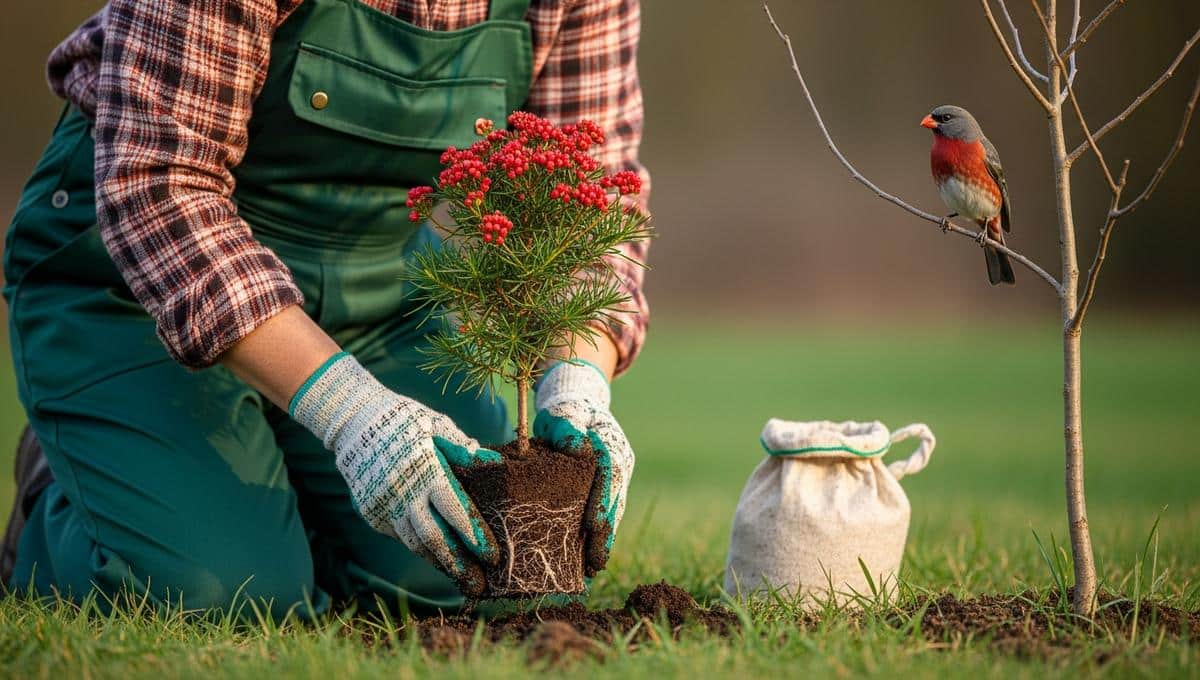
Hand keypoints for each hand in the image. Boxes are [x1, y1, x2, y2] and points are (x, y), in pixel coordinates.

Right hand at [289, 352, 497, 595]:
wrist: (352, 420)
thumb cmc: (403, 419)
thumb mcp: (435, 425)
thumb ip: (463, 449)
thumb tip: (495, 464)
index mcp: (426, 471)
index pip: (455, 510)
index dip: (474, 536)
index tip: (492, 556)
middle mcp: (404, 494)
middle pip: (435, 538)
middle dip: (459, 564)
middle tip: (479, 586)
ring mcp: (384, 506)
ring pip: (415, 543)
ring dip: (439, 563)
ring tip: (460, 578)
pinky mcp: (371, 513)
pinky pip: (399, 535)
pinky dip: (418, 546)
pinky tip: (436, 556)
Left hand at [533, 360, 632, 575]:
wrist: (579, 403)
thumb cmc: (564, 411)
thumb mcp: (561, 414)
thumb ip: (566, 428)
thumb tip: (576, 449)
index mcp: (609, 440)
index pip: (609, 472)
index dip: (603, 500)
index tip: (593, 526)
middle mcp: (621, 459)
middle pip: (616, 498)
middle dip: (607, 531)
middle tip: (595, 561)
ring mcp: (620, 474)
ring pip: (616, 509)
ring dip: (607, 538)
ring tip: (594, 568)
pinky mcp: (612, 485)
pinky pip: (610, 511)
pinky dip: (603, 533)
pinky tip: (592, 557)